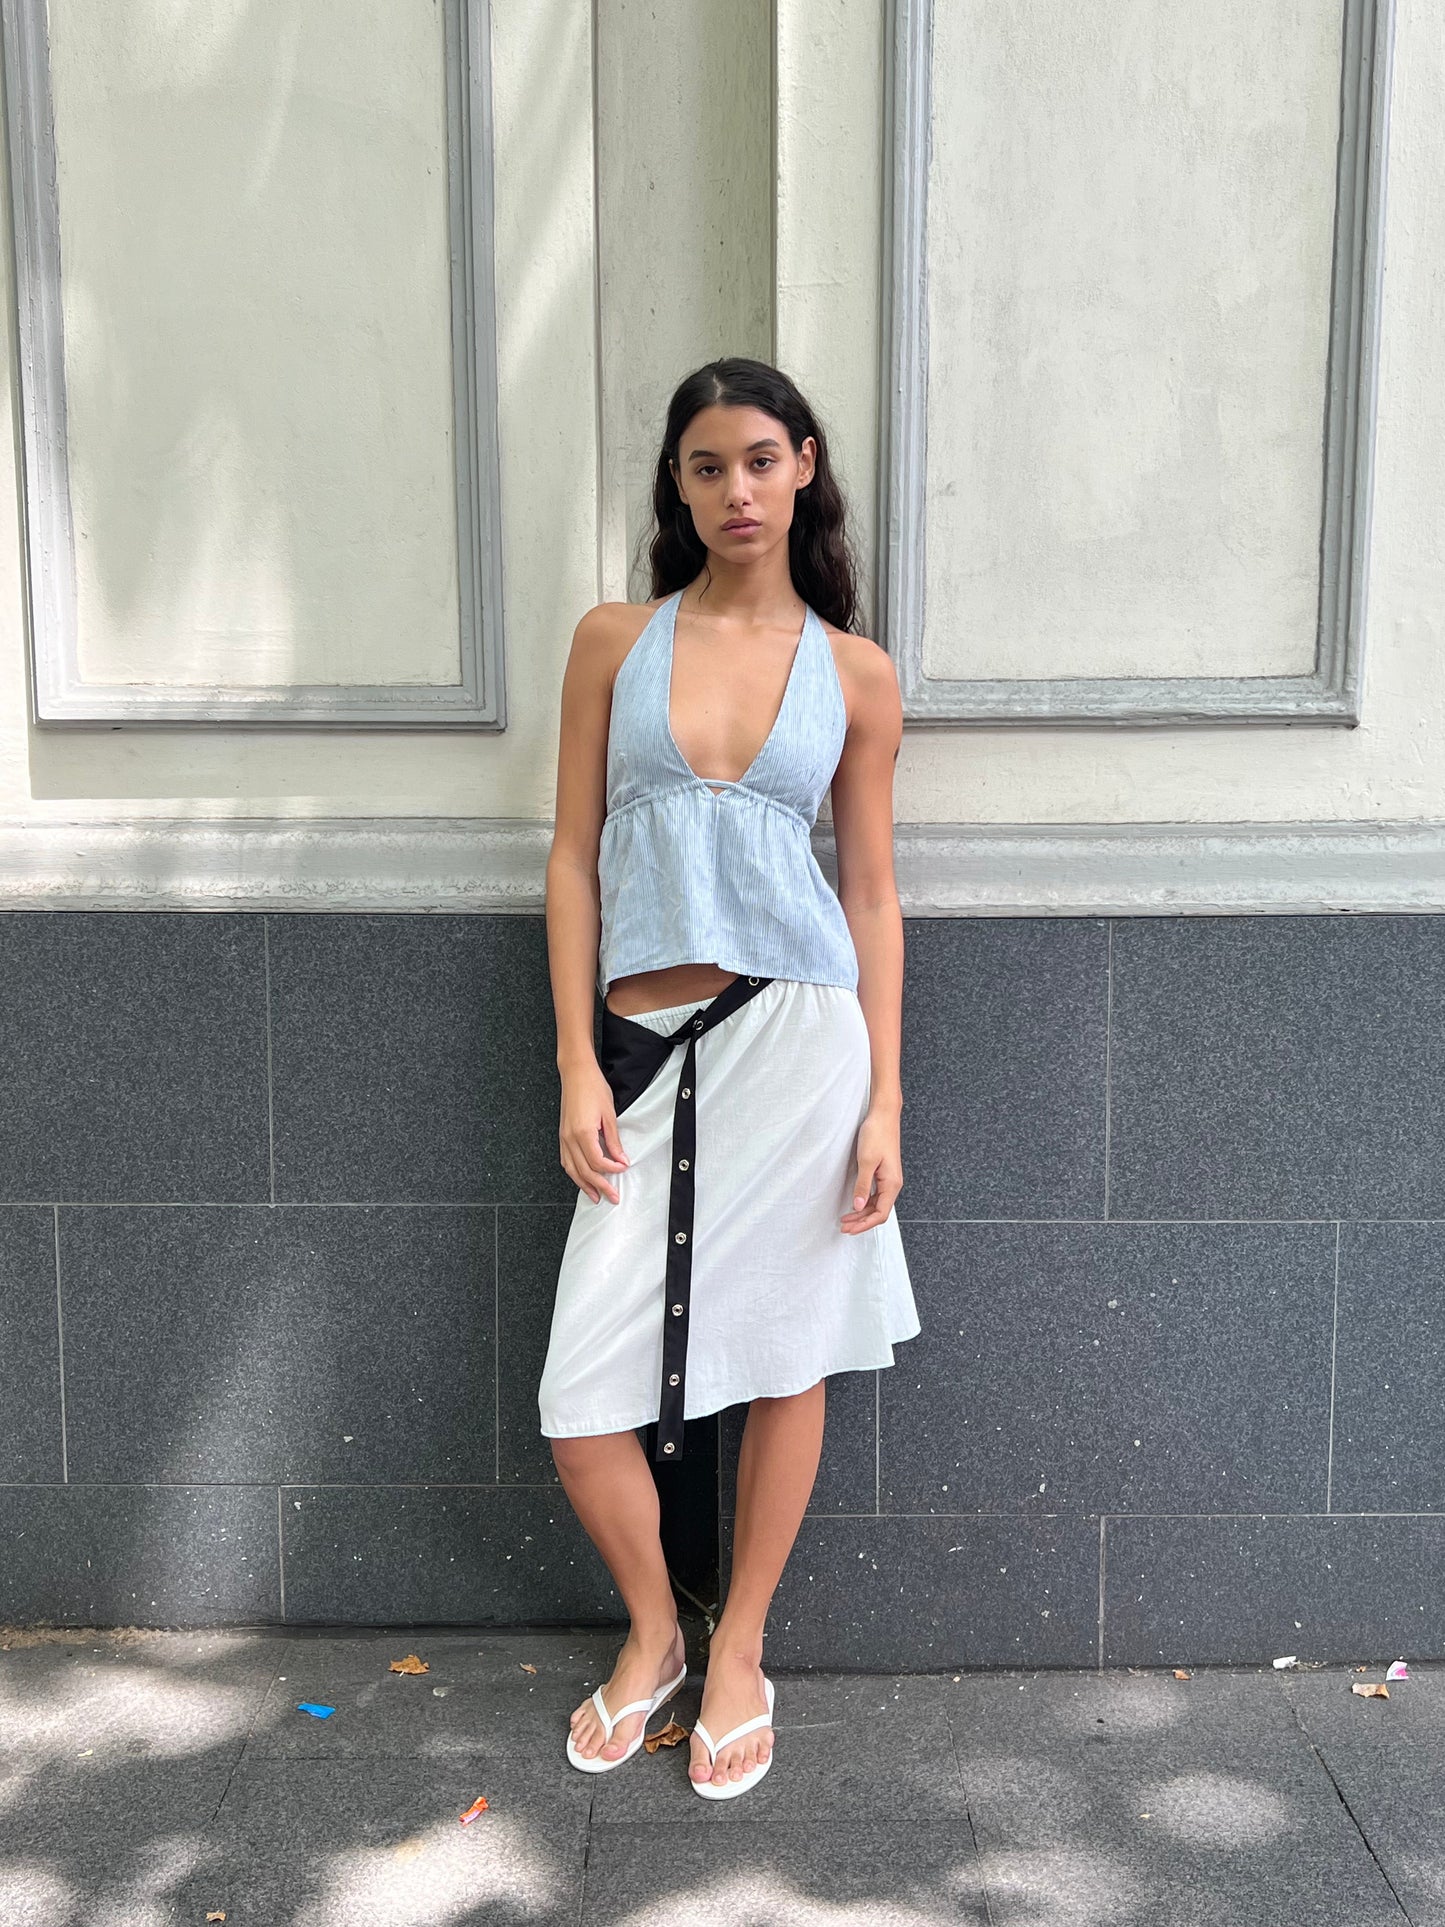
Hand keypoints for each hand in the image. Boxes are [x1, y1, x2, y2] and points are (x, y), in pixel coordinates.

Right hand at [559, 1064, 630, 1202]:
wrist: (576, 1073)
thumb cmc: (593, 1088)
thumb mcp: (609, 1114)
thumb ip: (614, 1140)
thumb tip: (621, 1159)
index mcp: (583, 1133)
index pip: (598, 1162)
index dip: (612, 1169)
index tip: (623, 1169)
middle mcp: (570, 1138)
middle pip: (584, 1171)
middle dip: (600, 1186)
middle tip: (612, 1197)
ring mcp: (564, 1137)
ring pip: (572, 1169)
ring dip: (584, 1185)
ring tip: (596, 1196)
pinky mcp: (562, 1134)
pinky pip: (566, 1160)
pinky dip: (574, 1173)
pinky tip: (581, 1178)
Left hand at [841, 1104, 902, 1232]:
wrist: (883, 1115)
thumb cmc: (877, 1134)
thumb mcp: (866, 1161)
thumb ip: (863, 1185)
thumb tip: (858, 1206)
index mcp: (892, 1184)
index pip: (880, 1214)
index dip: (864, 1224)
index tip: (849, 1229)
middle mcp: (893, 1184)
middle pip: (879, 1212)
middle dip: (861, 1222)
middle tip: (843, 1227)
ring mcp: (889, 1179)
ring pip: (877, 1204)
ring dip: (862, 1213)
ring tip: (846, 1219)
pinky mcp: (884, 1173)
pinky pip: (876, 1194)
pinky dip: (865, 1202)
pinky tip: (855, 1204)